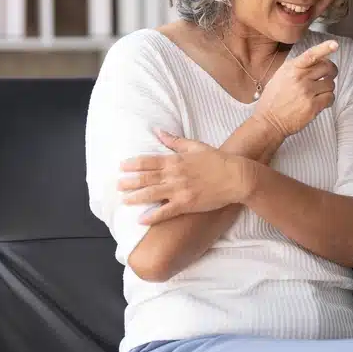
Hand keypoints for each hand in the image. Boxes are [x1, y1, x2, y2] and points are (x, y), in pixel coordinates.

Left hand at [117, 130, 250, 223]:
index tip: (121, 167)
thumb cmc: (217, 160)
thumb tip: (158, 132)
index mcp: (176, 160)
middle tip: (117, 185)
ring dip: (135, 197)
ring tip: (123, 200)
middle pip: (146, 178)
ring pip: (151, 194)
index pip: (148, 161)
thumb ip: (175, 141)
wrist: (236, 177)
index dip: (133, 164)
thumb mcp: (195, 146)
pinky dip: (152, 216)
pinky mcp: (186, 204)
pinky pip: (165, 211)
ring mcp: (179, 190)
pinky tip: (141, 220)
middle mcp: (174, 175)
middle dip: (129, 182)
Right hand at [254, 39, 338, 136]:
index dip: (324, 48)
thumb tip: (316, 59)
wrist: (269, 121)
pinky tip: (319, 101)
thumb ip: (297, 67)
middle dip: (331, 71)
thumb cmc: (273, 99)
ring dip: (327, 87)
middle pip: (327, 68)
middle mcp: (300, 78)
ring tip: (318, 92)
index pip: (310, 55)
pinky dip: (328, 99)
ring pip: (330, 84)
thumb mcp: (280, 76)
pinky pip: (330, 98)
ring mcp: (307, 92)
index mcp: (291, 69)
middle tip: (329, 75)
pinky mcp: (313, 106)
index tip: (334, 44)